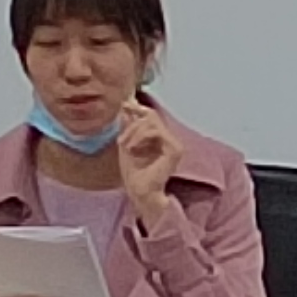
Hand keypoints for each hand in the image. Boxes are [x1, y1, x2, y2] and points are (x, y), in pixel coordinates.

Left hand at [116, 102, 182, 232]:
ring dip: (134, 132)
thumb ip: (128, 126)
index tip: (124, 104)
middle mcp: (170, 140)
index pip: (152, 116)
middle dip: (132, 124)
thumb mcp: (126, 144)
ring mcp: (175, 144)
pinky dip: (140, 137)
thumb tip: (127, 105)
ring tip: (125, 146)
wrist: (139, 192)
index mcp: (161, 139)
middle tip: (121, 140)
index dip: (138, 107)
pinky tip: (132, 148)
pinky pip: (156, 131)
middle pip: (152, 115)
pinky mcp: (175, 149)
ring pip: (152, 121)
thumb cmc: (133, 174)